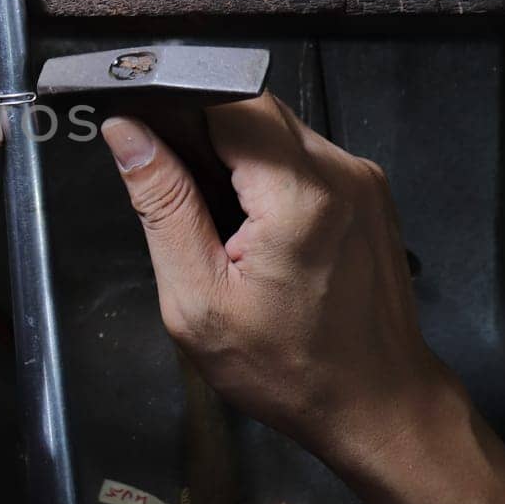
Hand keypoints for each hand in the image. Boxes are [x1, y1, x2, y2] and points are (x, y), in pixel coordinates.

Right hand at [100, 94, 452, 467]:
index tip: (145, 135)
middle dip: (202, 134)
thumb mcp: (197, 301)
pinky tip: (256, 227)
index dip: (176, 105)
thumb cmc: (289, 370)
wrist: (378, 406)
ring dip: (236, 156)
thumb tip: (127, 135)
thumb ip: (161, 206)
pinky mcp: (368, 189)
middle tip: (177, 192)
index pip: (226, 97)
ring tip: (221, 221)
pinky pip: (301, 154)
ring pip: (275, 128)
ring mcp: (361, 177)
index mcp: (298, 195)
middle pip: (252, 107)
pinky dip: (267, 174)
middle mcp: (340, 171)